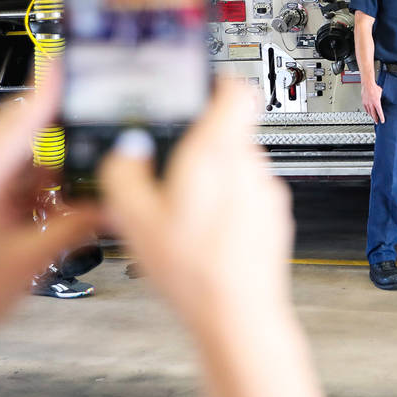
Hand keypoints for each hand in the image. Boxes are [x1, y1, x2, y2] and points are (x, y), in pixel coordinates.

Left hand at [0, 81, 98, 355]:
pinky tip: (65, 205)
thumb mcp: (33, 258)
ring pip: (29, 157)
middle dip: (65, 130)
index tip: (73, 64)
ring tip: (88, 184)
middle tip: (102, 119)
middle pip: (27, 132)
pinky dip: (47, 187)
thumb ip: (79, 224)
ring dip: (59, 169)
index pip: (21, 120)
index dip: (51, 90)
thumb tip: (117, 202)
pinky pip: (22, 178)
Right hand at [98, 81, 293, 328]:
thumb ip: (123, 171)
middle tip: (166, 169)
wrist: (240, 316)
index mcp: (218, 150)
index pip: (234, 88)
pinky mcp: (273, 218)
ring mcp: (266, 192)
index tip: (196, 85)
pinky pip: (245, 196)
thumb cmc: (196, 270)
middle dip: (196, 144)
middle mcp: (250, 164)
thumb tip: (123, 151)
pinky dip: (225, 206)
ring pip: (235, 166)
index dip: (214, 80)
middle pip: (227, 131)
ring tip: (180, 212)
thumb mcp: (134, 217)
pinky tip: (201, 235)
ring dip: (210, 178)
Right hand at [360, 81, 384, 123]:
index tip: (382, 121)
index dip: (381, 117)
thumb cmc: (374, 87)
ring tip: (373, 118)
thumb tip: (382, 99)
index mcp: (376, 102)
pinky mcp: (363, 102)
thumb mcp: (381, 93)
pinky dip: (367, 111)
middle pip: (373, 114)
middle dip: (375, 119)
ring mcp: (367, 103)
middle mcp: (371, 104)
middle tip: (377, 122)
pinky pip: (365, 109)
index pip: (379, 112)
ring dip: (371, 116)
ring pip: (369, 112)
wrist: (367, 84)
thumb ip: (381, 98)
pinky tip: (368, 112)